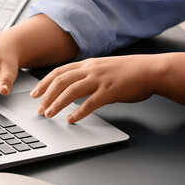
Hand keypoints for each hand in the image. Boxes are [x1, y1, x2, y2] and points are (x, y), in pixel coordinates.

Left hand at [30, 55, 156, 122]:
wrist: (150, 70)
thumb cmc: (127, 71)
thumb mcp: (103, 67)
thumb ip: (87, 75)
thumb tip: (73, 87)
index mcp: (87, 64)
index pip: (59, 72)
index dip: (44, 83)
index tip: (35, 93)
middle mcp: (90, 70)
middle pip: (61, 81)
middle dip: (46, 95)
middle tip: (39, 108)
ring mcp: (100, 80)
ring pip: (71, 91)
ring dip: (57, 104)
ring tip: (49, 114)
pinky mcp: (110, 91)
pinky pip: (90, 103)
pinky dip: (78, 113)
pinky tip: (71, 120)